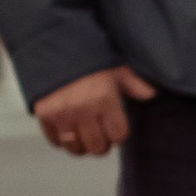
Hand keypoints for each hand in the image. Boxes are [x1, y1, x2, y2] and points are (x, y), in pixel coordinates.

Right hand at [34, 65, 154, 157]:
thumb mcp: (115, 68)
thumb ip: (134, 84)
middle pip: (97, 147)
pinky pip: (56, 142)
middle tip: (101, 133)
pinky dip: (63, 140)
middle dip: (102, 143)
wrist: (53, 46)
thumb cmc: (88, 58)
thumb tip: (151, 94)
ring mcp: (61, 113)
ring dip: (82, 145)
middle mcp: (82, 109)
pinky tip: (69, 129)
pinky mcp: (44, 115)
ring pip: (76, 148)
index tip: (115, 127)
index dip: (118, 133)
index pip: (118, 135)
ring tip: (85, 133)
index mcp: (103, 98)